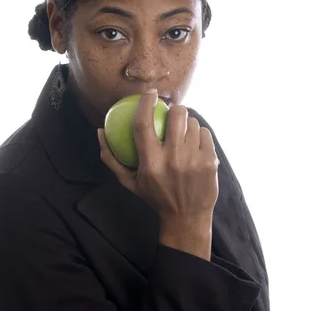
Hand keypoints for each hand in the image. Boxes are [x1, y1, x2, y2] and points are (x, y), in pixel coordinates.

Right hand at [98, 89, 219, 220]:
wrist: (186, 217)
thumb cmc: (154, 197)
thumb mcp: (129, 182)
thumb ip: (111, 158)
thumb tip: (100, 131)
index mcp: (150, 163)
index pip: (143, 124)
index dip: (145, 103)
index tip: (150, 93)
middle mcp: (172, 160)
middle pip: (176, 115)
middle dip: (174, 108)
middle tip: (172, 113)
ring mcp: (194, 160)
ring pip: (192, 123)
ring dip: (187, 124)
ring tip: (183, 132)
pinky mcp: (210, 162)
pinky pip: (205, 133)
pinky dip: (199, 134)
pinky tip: (194, 141)